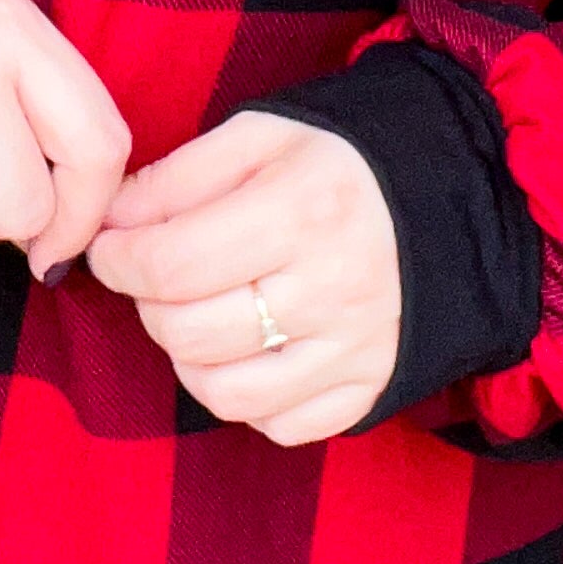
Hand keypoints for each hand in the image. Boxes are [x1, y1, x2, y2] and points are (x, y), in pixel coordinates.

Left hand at [86, 112, 400, 446]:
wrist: (453, 196)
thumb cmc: (343, 162)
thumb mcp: (262, 136)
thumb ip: (178, 176)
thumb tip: (112, 223)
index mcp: (303, 212)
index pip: (170, 264)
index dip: (118, 260)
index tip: (109, 248)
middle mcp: (332, 290)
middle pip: (189, 333)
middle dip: (148, 306)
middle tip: (156, 276)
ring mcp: (355, 350)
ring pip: (225, 394)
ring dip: (187, 359)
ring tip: (194, 316)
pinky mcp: (371, 390)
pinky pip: (279, 426)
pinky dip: (247, 400)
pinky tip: (247, 352)